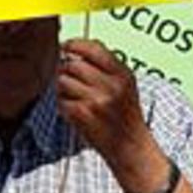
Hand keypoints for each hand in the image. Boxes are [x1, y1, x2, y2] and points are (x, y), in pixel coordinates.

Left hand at [57, 39, 167, 192]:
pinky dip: (63, 106)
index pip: (94, 49)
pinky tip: (74, 112)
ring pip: (63, 81)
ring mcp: (97, 101)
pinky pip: (61, 101)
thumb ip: (106, 67)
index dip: (75, 44)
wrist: (130, 147)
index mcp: (123, 75)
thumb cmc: (125, 115)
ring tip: (74, 98)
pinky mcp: (84, 116)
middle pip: (73, 65)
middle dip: (66, 70)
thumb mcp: (125, 86)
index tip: (66, 46)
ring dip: (63, 89)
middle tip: (69, 80)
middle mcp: (111, 86)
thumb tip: (76, 50)